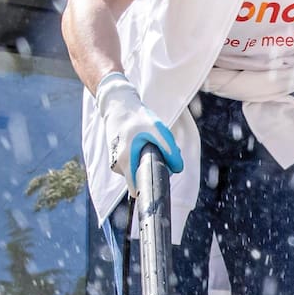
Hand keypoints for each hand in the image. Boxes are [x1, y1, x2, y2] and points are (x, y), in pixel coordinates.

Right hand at [96, 74, 183, 195]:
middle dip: (153, 168)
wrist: (118, 106)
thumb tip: (178, 167)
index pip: (137, 189)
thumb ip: (170, 150)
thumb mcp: (157, 130)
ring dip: (147, 160)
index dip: (150, 185)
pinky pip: (133, 163)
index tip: (159, 174)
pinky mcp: (117, 157)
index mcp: (126, 161)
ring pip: (137, 170)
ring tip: (149, 141)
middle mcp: (118, 165)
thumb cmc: (136, 117)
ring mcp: (116, 162)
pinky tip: (142, 142)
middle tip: (159, 150)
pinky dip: (140, 156)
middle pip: (140, 178)